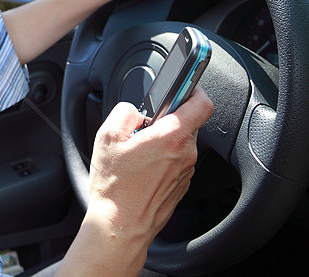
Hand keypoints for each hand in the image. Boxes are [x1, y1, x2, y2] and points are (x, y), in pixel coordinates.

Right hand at [57, 87, 213, 275]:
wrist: (120, 225)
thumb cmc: (115, 187)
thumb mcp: (107, 136)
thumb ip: (124, 111)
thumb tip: (134, 110)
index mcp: (171, 137)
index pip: (201, 103)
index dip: (195, 88)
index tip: (186, 83)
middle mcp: (185, 154)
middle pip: (187, 123)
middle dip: (167, 119)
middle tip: (143, 126)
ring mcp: (186, 172)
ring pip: (180, 143)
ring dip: (163, 140)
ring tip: (138, 151)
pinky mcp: (181, 185)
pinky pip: (176, 162)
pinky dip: (162, 158)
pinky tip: (141, 167)